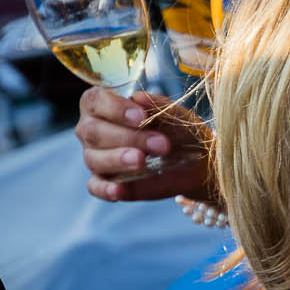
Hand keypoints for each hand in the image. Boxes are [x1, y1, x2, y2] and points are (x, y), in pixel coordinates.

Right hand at [75, 87, 212, 202]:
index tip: (141, 117)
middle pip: (93, 131)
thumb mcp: (175, 115)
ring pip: (94, 158)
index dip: (114, 108)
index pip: (94, 101)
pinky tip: (118, 191)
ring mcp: (96, 157)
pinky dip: (105, 189)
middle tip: (161, 144)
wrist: (196, 162)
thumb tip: (139, 98)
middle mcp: (93, 130)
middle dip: (128, 137)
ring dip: (118, 159)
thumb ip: (157, 106)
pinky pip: (95, 187)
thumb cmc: (179, 130)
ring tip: (143, 161)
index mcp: (103, 106)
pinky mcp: (106, 182)